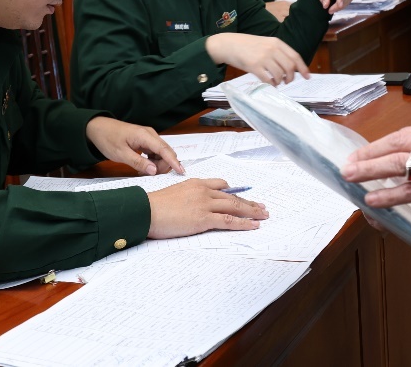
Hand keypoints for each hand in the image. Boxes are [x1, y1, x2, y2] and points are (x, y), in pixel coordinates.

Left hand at [85, 116, 183, 175]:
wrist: (99, 128)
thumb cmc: (108, 138)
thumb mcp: (121, 154)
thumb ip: (138, 162)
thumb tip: (154, 171)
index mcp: (144, 135)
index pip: (164, 150)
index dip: (173, 161)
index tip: (181, 172)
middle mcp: (150, 135)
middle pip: (165, 152)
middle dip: (162, 166)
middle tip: (148, 174)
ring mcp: (148, 137)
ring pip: (161, 154)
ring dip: (157, 164)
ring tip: (142, 170)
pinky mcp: (146, 141)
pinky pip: (155, 153)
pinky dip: (152, 161)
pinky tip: (143, 166)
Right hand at [147, 178, 269, 238]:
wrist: (146, 210)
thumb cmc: (155, 206)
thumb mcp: (174, 194)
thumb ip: (187, 196)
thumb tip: (192, 204)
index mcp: (196, 183)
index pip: (221, 185)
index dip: (234, 192)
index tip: (243, 196)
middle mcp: (204, 191)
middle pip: (232, 196)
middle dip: (249, 202)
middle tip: (262, 206)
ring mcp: (205, 204)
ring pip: (235, 206)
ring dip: (252, 211)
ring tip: (264, 215)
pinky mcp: (204, 219)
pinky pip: (229, 221)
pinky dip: (244, 223)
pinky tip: (254, 225)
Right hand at [205, 33, 310, 85]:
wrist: (229, 44)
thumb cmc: (247, 45)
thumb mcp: (265, 43)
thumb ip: (278, 52)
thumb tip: (291, 67)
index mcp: (276, 42)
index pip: (295, 56)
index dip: (303, 68)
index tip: (307, 76)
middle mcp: (271, 49)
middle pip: (290, 67)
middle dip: (291, 77)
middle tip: (288, 81)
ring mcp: (263, 57)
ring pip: (280, 74)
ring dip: (280, 81)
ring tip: (277, 82)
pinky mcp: (254, 66)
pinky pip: (268, 79)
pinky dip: (271, 84)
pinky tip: (269, 83)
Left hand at [340, 116, 410, 231]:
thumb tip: (393, 161)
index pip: (405, 133)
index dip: (379, 144)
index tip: (359, 153)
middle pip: (399, 144)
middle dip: (369, 155)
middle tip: (348, 165)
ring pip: (402, 165)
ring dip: (372, 172)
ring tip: (352, 177)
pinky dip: (390, 195)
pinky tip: (375, 199)